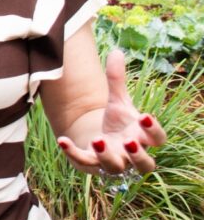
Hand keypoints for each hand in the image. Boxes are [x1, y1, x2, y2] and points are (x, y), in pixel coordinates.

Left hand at [57, 50, 167, 174]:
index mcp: (142, 136)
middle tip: (128, 141)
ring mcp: (114, 162)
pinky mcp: (93, 164)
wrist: (102, 140)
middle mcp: (131, 153)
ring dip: (108, 157)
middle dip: (138, 154)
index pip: (158, 139)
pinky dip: (73, 153)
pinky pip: (85, 163)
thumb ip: (116, 79)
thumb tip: (116, 51)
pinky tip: (62, 140)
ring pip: (116, 168)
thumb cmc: (117, 121)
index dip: (154, 130)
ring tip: (98, 140)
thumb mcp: (117, 100)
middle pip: (145, 163)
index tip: (145, 116)